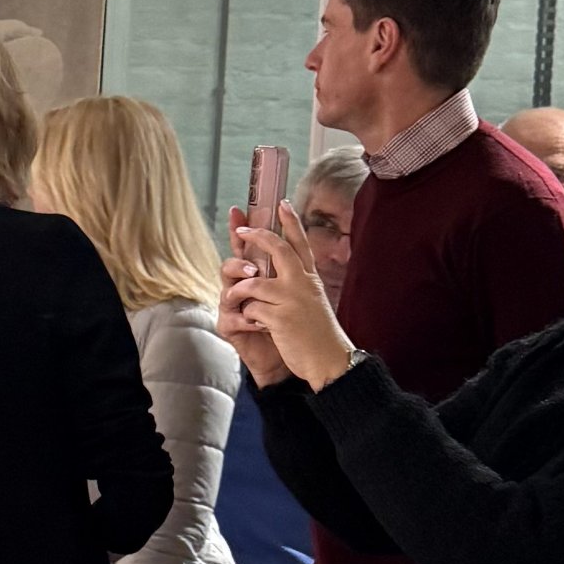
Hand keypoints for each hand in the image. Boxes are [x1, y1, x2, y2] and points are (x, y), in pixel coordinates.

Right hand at [218, 217, 288, 387]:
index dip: (240, 228)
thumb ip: (287, 263)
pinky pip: (232, 318)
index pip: (247, 246)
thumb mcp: (295, 288)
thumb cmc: (291, 321)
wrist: (290, 356)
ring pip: (227, 288)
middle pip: (230, 264)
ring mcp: (233, 306)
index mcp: (257, 273)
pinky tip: (260, 323)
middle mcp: (241, 286)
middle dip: (239, 260)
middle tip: (254, 266)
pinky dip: (247, 319)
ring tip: (256, 288)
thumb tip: (292, 233)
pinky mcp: (230, 327)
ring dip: (241, 287)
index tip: (239, 211)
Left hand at [228, 204, 356, 392]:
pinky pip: (251, 309)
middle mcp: (302, 284)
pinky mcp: (280, 319)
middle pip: (277, 248)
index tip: (282, 203)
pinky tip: (253, 324)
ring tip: (234, 298)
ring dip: (239, 290)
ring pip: (254, 282)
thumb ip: (298, 283)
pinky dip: (247, 315)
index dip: (291, 221)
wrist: (329, 360)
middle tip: (243, 229)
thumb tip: (278, 270)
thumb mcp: (313, 300)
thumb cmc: (318, 333)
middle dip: (257, 236)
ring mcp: (291, 300)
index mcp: (310, 278)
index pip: (301, 243)